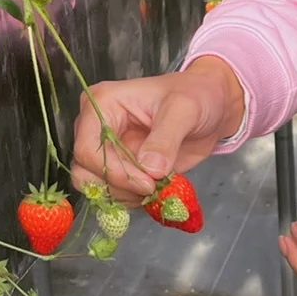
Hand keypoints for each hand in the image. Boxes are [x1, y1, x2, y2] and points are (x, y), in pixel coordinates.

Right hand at [70, 56, 244, 200]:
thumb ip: (166, 139)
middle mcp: (96, 127)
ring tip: (157, 188)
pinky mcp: (121, 166)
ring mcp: (107, 149)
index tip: (149, 181)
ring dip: (125, 196)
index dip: (114, 171)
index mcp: (102, 104)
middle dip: (119, 186)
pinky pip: (113, 192)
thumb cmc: (196, 96)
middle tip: (153, 188)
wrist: (211, 107)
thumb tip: (149, 169)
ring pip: (95, 185)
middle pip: (85, 170)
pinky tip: (156, 190)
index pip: (87, 148)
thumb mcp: (185, 110)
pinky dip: (132, 199)